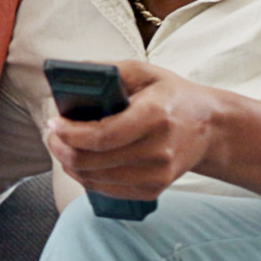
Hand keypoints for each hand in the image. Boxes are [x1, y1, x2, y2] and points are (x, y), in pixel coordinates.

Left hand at [47, 60, 223, 207]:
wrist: (210, 127)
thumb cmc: (173, 96)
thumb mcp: (145, 72)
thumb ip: (109, 70)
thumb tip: (71, 74)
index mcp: (154, 117)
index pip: (102, 136)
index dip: (70, 133)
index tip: (53, 123)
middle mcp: (157, 150)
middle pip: (92, 161)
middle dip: (61, 149)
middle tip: (51, 135)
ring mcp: (157, 175)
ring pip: (95, 179)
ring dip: (70, 164)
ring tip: (62, 147)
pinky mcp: (154, 189)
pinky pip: (108, 190)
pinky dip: (87, 177)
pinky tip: (81, 162)